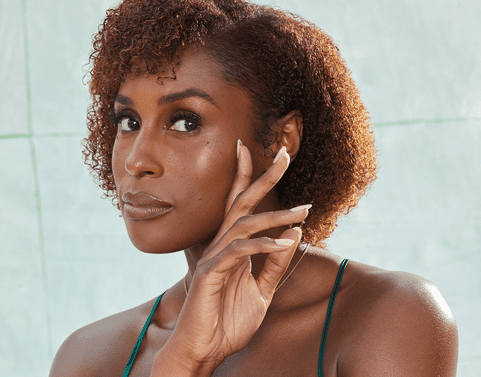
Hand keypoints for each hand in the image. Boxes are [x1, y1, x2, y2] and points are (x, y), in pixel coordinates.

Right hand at [155, 142, 309, 374]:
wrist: (203, 350)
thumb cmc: (227, 321)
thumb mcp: (261, 291)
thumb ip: (275, 263)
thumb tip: (292, 234)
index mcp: (231, 246)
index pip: (240, 205)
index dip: (250, 177)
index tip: (265, 154)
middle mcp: (220, 245)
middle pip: (241, 202)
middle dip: (263, 177)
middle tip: (284, 155)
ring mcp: (213, 257)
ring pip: (243, 224)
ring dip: (275, 216)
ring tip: (302, 211)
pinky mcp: (209, 273)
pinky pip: (238, 252)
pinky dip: (263, 246)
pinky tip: (283, 242)